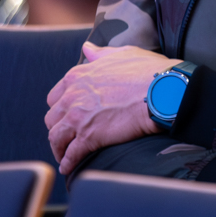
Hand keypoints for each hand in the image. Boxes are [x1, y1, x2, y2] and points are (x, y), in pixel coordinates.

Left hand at [45, 42, 175, 174]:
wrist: (163, 91)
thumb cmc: (148, 70)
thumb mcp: (123, 54)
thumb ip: (101, 54)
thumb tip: (87, 49)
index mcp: (78, 76)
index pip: (56, 96)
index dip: (61, 107)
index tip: (68, 114)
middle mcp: (72, 96)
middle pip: (52, 118)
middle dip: (58, 128)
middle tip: (66, 136)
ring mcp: (78, 117)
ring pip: (56, 137)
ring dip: (59, 148)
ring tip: (65, 155)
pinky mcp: (89, 136)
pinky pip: (71, 154)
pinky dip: (68, 162)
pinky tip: (68, 167)